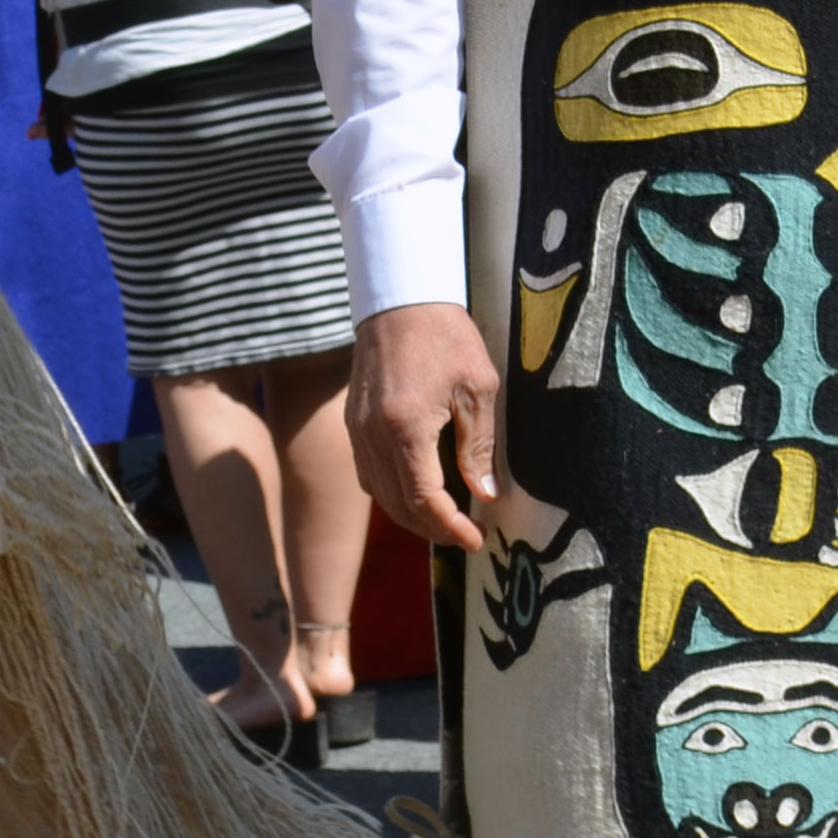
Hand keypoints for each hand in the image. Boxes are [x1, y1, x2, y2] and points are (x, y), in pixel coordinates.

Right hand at [349, 300, 502, 547]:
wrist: (400, 298)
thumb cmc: (445, 336)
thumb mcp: (477, 387)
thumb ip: (479, 446)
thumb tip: (485, 494)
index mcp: (404, 429)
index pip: (423, 500)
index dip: (450, 527)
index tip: (476, 539)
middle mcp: (372, 437)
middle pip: (398, 506)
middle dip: (432, 529)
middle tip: (466, 535)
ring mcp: (357, 431)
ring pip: (378, 495)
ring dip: (411, 515)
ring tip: (446, 519)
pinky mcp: (353, 423)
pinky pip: (367, 473)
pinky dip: (392, 492)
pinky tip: (417, 489)